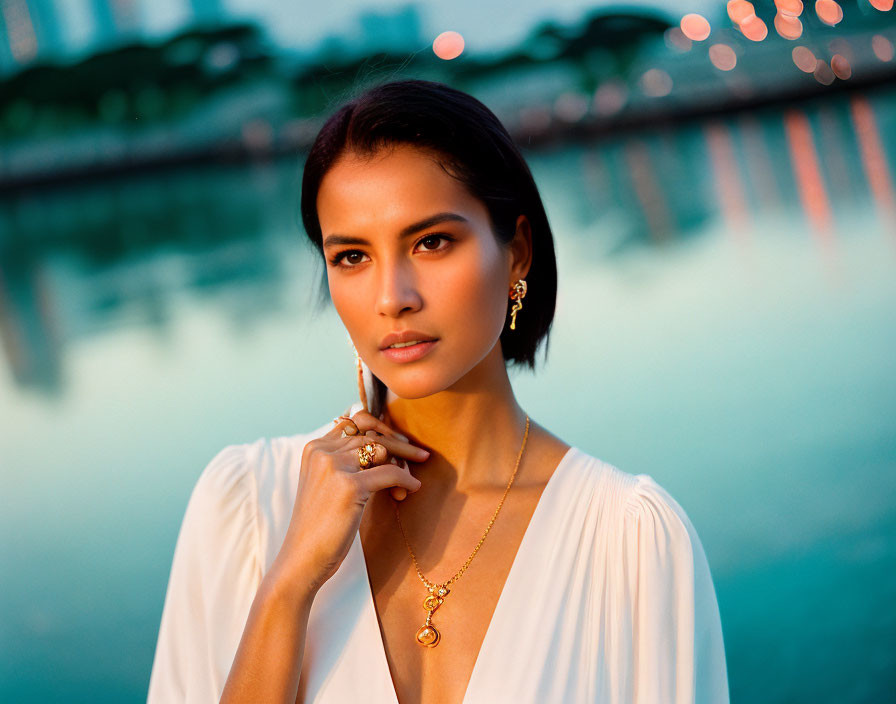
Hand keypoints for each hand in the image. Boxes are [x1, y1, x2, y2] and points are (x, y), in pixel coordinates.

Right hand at [269, 409, 427, 593]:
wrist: (302, 559)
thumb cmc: (320, 525)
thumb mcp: (326, 484)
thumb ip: (346, 461)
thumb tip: (384, 446)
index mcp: (315, 447)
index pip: (356, 422)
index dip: (381, 429)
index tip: (400, 442)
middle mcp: (323, 451)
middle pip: (372, 435)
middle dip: (399, 446)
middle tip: (419, 456)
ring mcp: (334, 467)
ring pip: (383, 451)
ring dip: (402, 465)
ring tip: (407, 484)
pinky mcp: (349, 486)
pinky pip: (390, 473)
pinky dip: (405, 481)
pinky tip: (411, 489)